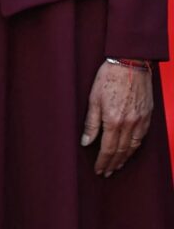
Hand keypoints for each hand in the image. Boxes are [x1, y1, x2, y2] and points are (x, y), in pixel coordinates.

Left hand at [80, 60, 152, 175]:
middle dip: (112, 164)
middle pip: (121, 151)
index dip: (102, 161)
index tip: (98, 169)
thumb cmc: (109, 76)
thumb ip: (91, 122)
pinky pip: (142, 137)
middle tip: (106, 172)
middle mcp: (129, 124)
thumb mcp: (94, 97)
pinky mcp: (148, 115)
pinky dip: (135, 147)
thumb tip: (86, 142)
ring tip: (117, 166)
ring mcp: (140, 120)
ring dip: (125, 159)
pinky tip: (130, 150)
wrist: (130, 62)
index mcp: (114, 120)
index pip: (108, 149)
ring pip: (133, 147)